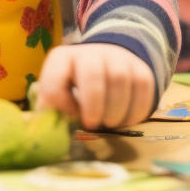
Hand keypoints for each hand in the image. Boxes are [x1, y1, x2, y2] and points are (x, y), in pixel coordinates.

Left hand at [36, 43, 154, 129]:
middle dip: (94, 104)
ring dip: (117, 110)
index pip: (54, 80)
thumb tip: (46, 137)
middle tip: (94, 124)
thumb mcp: (60, 97)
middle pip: (93, 73)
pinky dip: (136, 110)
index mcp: (61, 60)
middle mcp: (89, 53)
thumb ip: (53, 114)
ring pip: (120, 79)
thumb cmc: (76, 90)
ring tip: (111, 124)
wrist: (108, 64)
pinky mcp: (140, 67)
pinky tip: (127, 121)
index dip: (61, 105)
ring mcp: (117, 57)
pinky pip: (143, 86)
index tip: (70, 119)